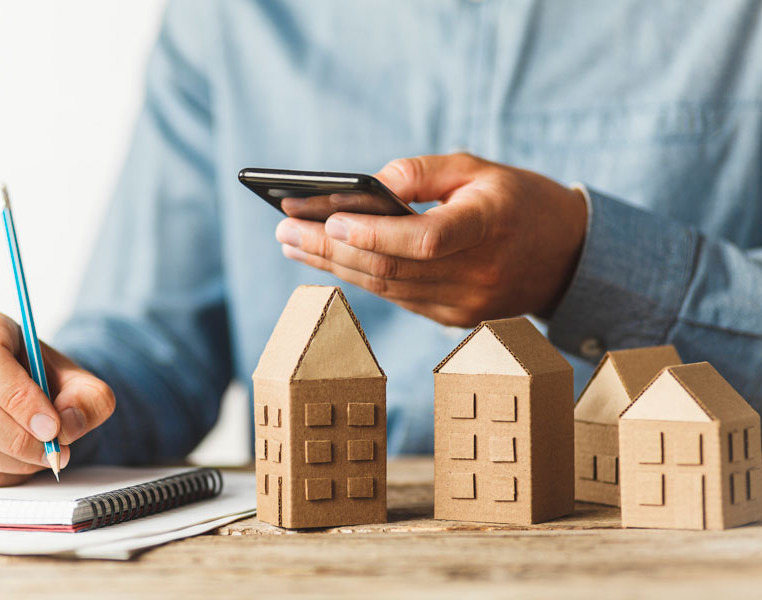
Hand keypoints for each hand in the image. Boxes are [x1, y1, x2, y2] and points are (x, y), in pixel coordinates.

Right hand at [0, 311, 115, 486]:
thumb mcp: (81, 381)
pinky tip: (20, 465)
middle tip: (53, 451)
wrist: (27, 390)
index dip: (19, 399)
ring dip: (10, 460)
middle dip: (18, 439)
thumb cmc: (47, 379)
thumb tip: (67, 426)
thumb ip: (89, 400)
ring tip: (42, 457)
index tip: (52, 426)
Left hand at [275, 153, 586, 325]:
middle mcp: (479, 274)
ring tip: (292, 243)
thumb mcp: (479, 167)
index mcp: (491, 225)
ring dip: (334, 265)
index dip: (375, 233)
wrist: (564, 256)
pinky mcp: (455, 319)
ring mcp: (467, 305)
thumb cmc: (516, 200)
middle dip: (329, 248)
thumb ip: (423, 171)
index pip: (425, 239)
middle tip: (284, 229)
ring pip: (386, 287)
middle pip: (390, 268)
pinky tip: (329, 260)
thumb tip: (367, 186)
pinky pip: (398, 297)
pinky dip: (360, 277)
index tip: (329, 221)